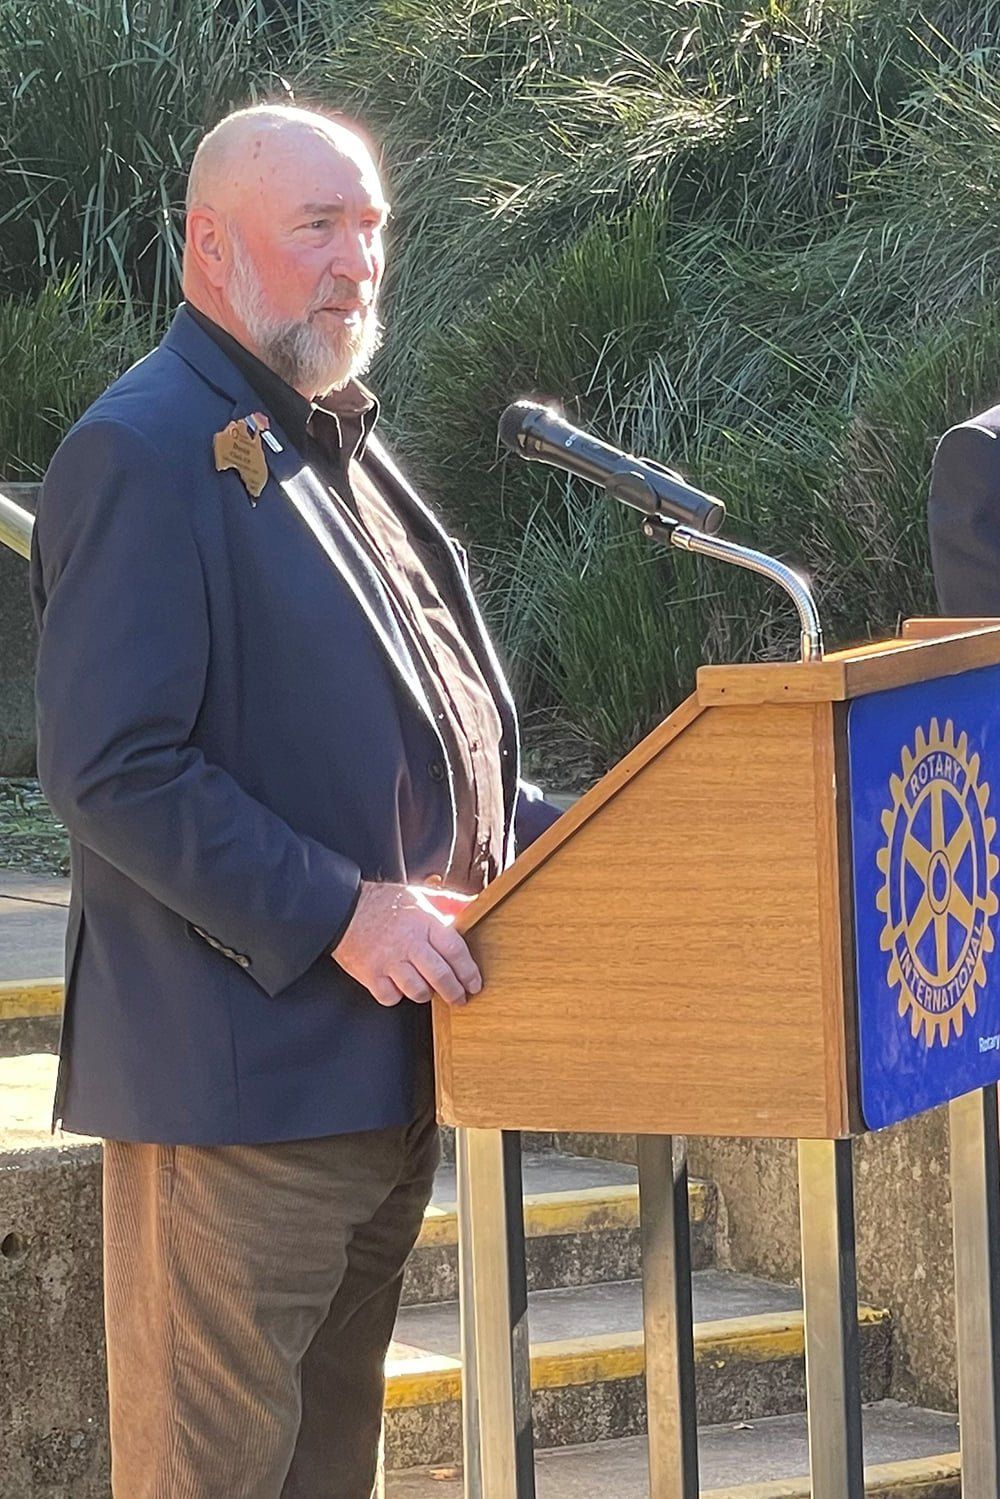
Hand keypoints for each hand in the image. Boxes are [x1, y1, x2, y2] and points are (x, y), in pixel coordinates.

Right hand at [332, 881, 481, 1007]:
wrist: (343, 908)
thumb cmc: (383, 903)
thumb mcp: (418, 896)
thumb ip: (447, 903)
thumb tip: (473, 905)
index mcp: (423, 922)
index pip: (455, 950)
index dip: (468, 971)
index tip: (474, 983)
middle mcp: (408, 943)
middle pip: (440, 976)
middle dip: (454, 992)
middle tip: (460, 998)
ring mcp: (388, 961)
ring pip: (417, 991)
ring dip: (427, 994)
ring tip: (428, 990)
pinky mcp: (370, 974)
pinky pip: (391, 997)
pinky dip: (398, 997)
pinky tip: (400, 987)